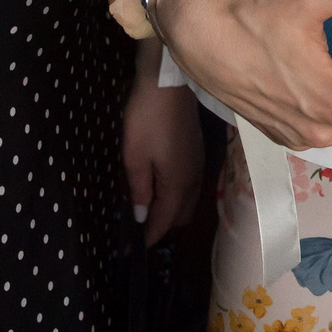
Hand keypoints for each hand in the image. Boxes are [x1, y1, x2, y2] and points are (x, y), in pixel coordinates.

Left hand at [123, 51, 203, 243]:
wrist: (168, 81)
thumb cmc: (147, 119)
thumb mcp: (135, 156)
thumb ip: (140, 190)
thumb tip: (141, 217)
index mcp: (178, 184)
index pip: (164, 221)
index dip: (148, 237)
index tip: (132, 250)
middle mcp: (194, 178)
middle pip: (182, 215)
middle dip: (162, 225)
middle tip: (138, 227)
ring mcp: (198, 163)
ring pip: (189, 200)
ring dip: (171, 209)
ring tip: (147, 208)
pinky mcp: (197, 150)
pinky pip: (190, 185)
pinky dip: (177, 193)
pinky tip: (160, 184)